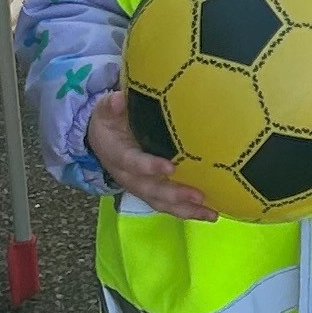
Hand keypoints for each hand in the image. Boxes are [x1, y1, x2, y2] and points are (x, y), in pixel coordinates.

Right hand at [87, 87, 214, 219]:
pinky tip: (210, 213)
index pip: (132, 163)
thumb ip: (112, 105)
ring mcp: (140, 187)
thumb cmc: (109, 122)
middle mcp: (128, 177)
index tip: (170, 167)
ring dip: (186, 210)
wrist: (101, 140)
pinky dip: (189, 211)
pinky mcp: (151, 193)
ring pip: (161, 203)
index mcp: (117, 155)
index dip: (149, 167)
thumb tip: (120, 99)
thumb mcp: (105, 110)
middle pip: (150, 190)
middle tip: (198, 195)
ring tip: (211, 213)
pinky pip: (169, 206)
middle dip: (174, 194)